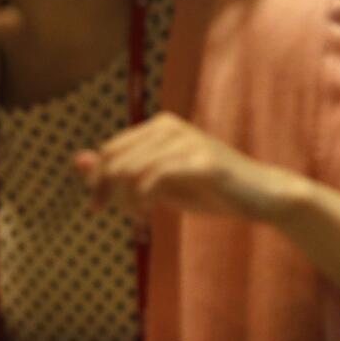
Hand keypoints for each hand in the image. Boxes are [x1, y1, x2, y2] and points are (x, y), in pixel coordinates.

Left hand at [74, 112, 293, 223]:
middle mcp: (170, 127)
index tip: (96, 208)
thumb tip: (77, 161)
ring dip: (125, 200)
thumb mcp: (159, 182)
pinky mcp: (202, 162)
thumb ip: (120, 172)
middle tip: (121, 215)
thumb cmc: (210, 190)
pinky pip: (153, 179)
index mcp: (160, 125)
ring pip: (129, 170)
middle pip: (114, 159)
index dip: (96, 181)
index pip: (109, 150)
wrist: (262, 198)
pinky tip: (149, 214)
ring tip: (140, 215)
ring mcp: (187, 142)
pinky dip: (143, 201)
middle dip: (107, 192)